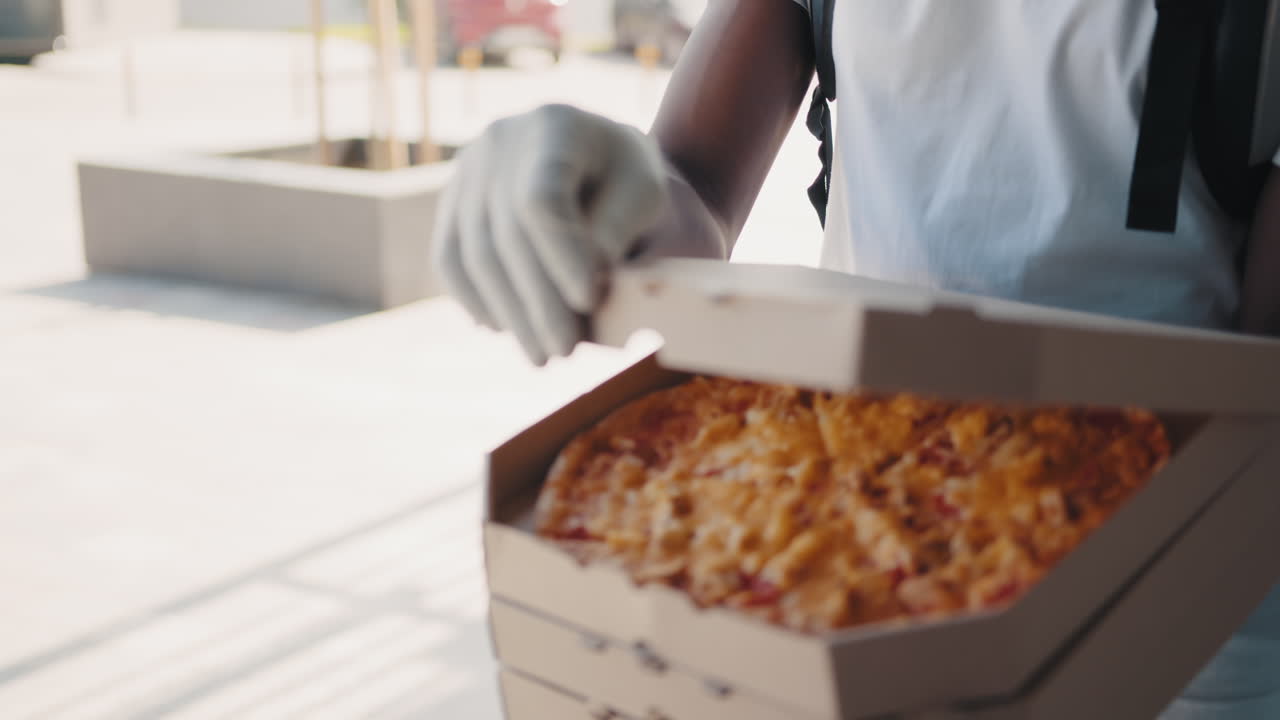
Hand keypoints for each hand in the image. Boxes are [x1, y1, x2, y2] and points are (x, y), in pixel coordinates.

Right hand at [432, 104, 669, 364]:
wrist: (612, 169)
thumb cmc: (638, 189)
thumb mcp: (649, 199)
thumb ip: (620, 232)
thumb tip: (585, 288)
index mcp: (557, 125)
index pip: (542, 197)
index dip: (560, 255)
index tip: (589, 302)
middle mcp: (502, 139)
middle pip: (506, 231)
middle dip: (537, 300)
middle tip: (563, 351)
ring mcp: (470, 169)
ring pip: (474, 251)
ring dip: (509, 313)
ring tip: (541, 356)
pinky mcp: (455, 200)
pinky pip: (450, 257)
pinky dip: (474, 299)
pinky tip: (502, 330)